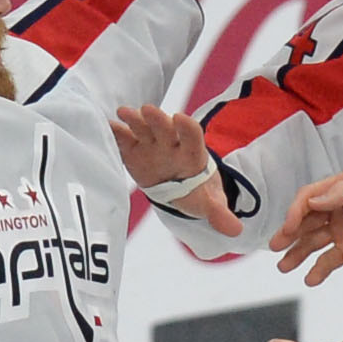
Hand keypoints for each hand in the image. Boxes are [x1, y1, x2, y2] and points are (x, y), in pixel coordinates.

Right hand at [112, 103, 239, 236]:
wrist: (179, 188)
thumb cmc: (195, 192)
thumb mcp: (208, 203)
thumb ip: (219, 213)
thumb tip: (235, 230)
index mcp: (191, 153)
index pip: (192, 135)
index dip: (186, 127)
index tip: (180, 118)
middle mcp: (171, 143)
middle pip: (165, 127)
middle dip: (157, 119)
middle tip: (147, 110)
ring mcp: (151, 144)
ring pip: (143, 127)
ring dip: (134, 120)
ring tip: (123, 113)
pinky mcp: (133, 149)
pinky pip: (124, 138)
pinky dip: (115, 132)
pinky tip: (107, 126)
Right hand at [270, 172, 342, 285]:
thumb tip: (314, 199)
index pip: (312, 197)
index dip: (297, 211)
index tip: (289, 226)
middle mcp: (340, 210)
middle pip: (307, 220)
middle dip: (289, 232)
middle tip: (275, 246)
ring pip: (312, 242)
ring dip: (297, 253)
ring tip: (284, 266)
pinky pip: (327, 262)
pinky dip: (317, 270)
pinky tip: (310, 278)